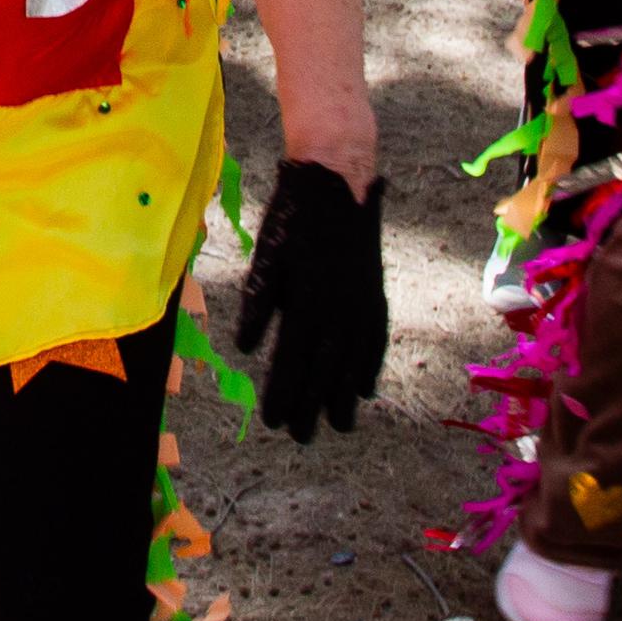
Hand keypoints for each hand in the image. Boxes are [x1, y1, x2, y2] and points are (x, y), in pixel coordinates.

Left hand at [230, 160, 386, 441]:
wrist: (337, 182)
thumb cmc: (291, 219)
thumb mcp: (267, 259)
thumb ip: (258, 305)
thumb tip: (246, 349)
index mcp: (307, 303)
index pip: (293, 363)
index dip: (283, 394)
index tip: (272, 421)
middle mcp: (339, 312)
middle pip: (325, 372)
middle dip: (312, 407)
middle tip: (301, 438)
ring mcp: (362, 305)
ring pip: (353, 363)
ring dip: (344, 397)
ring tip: (338, 426)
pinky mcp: (375, 294)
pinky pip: (375, 342)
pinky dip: (370, 367)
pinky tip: (366, 389)